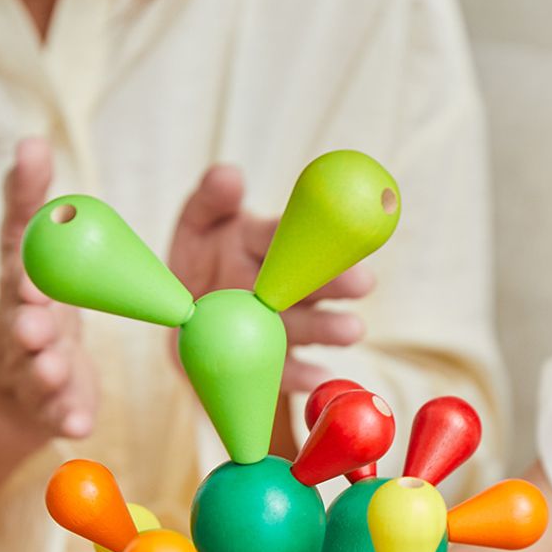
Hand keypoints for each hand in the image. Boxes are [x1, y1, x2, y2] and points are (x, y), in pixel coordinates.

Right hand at [0, 138, 97, 498]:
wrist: (16, 377)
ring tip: (53, 369)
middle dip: (29, 323)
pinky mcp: (53, 405)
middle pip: (23, 325)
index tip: (29, 275)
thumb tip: (31, 140)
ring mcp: (35, 369)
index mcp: (23, 287)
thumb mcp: (29, 250)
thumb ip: (29, 203)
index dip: (22, 272)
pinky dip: (69, 417)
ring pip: (38, 370)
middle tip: (39, 322)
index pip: (18, 272)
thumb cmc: (35, 301)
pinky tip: (81, 425)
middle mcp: (23, 328)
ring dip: (46, 369)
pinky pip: (60, 413)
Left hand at [168, 166, 374, 393]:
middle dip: (335, 282)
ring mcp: (281, 324)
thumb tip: (230, 174)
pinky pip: (286, 369)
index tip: (336, 229)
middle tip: (364, 282)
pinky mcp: (273, 361)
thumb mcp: (197, 226)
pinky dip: (302, 374)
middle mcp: (282, 284)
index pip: (287, 236)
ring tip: (352, 330)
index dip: (309, 233)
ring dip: (329, 328)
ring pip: (306, 325)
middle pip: (308, 282)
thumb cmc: (200, 263)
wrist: (187, 322)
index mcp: (265, 244)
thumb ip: (211, 200)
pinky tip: (317, 377)